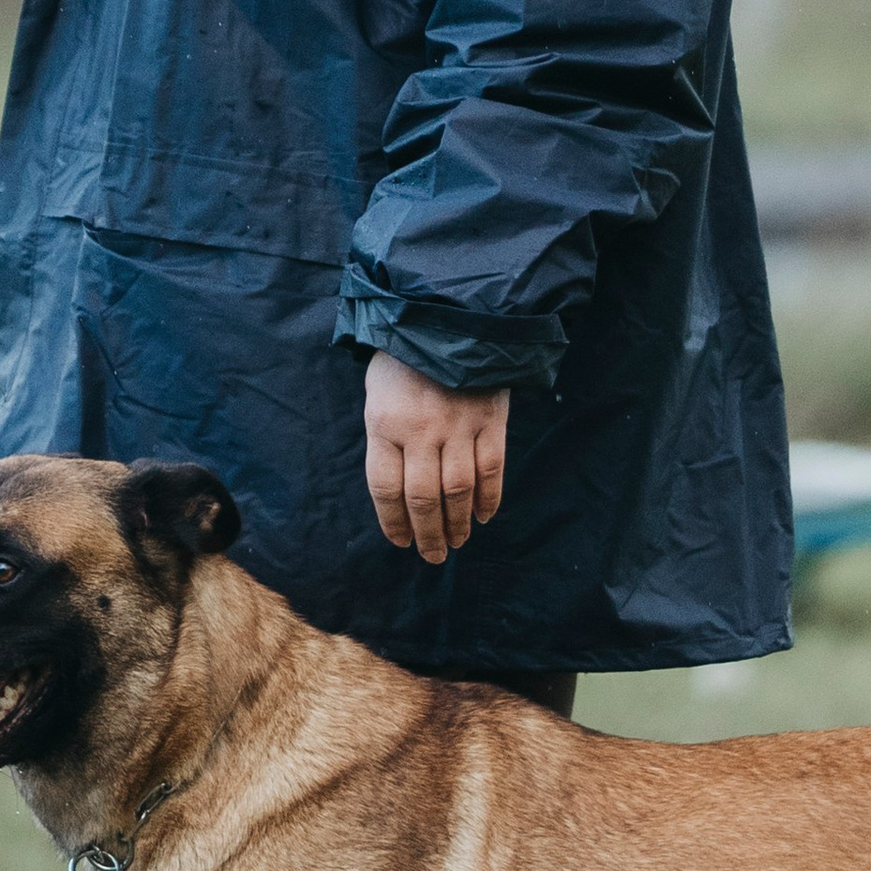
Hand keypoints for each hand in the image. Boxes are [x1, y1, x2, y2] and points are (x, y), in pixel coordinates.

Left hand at [364, 352, 508, 564]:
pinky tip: (483, 516)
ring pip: (458, 490)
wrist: (447, 314)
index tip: (401, 542)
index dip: (393, 522)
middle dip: (427, 534)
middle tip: (433, 556)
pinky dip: (488, 498)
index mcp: (385, 423)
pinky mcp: (490, 420)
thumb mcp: (379, 392)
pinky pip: (491, 469)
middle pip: (423, 498)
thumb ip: (387, 436)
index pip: (385, 488)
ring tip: (457, 542)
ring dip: (457, 523)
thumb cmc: (405, 357)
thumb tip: (398, 489)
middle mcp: (420, 430)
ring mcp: (458, 426)